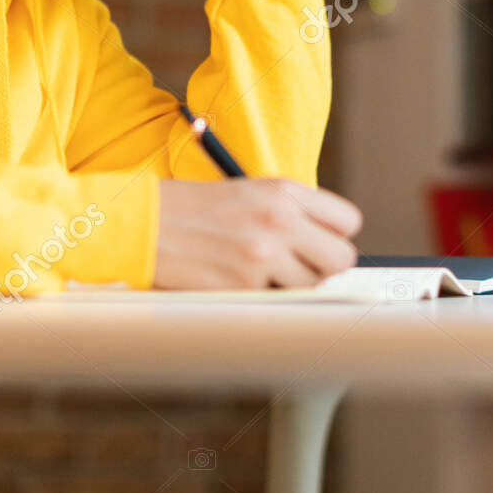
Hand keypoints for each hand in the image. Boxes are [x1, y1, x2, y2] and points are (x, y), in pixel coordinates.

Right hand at [152, 177, 362, 289]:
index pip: (348, 222)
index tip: (317, 242)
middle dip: (325, 267)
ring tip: (261, 271)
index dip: (335, 236)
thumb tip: (329, 248)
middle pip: (341, 259)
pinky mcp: (244, 286)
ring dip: (292, 286)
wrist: (145, 223)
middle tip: (298, 265)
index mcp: (284, 191)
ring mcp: (263, 255)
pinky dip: (262, 296)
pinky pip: (276, 300)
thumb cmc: (197, 209)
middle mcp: (280, 220)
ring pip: (312, 287)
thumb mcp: (251, 193)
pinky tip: (236, 279)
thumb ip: (292, 214)